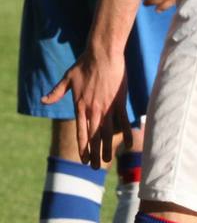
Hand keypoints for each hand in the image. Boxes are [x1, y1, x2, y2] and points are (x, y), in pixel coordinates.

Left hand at [42, 50, 128, 167]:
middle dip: (94, 153)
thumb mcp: (67, 78)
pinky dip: (126, 134)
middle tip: (94, 167)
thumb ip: (56, 92)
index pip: (81, 131)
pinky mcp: (119, 102)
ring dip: (107, 148)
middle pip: (94, 136)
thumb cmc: (84, 65)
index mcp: (80, 106)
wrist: (102, 55)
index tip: (83, 159)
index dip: (82, 147)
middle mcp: (93, 109)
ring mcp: (107, 107)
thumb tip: (43, 101)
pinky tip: (127, 145)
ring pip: (107, 132)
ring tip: (106, 161)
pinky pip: (123, 121)